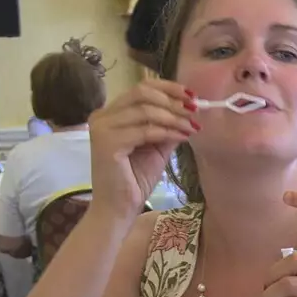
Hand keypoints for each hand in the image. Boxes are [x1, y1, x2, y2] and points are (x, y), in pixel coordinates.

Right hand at [87, 80, 198, 218]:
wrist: (119, 209)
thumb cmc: (134, 179)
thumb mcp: (157, 147)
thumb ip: (168, 126)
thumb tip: (190, 110)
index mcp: (111, 113)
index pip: (140, 88)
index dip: (167, 87)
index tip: (191, 95)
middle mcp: (102, 116)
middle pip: (141, 92)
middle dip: (172, 100)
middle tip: (194, 110)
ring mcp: (102, 128)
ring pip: (145, 110)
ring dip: (174, 117)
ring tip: (192, 126)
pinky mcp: (107, 143)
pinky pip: (145, 130)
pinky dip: (167, 131)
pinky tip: (183, 136)